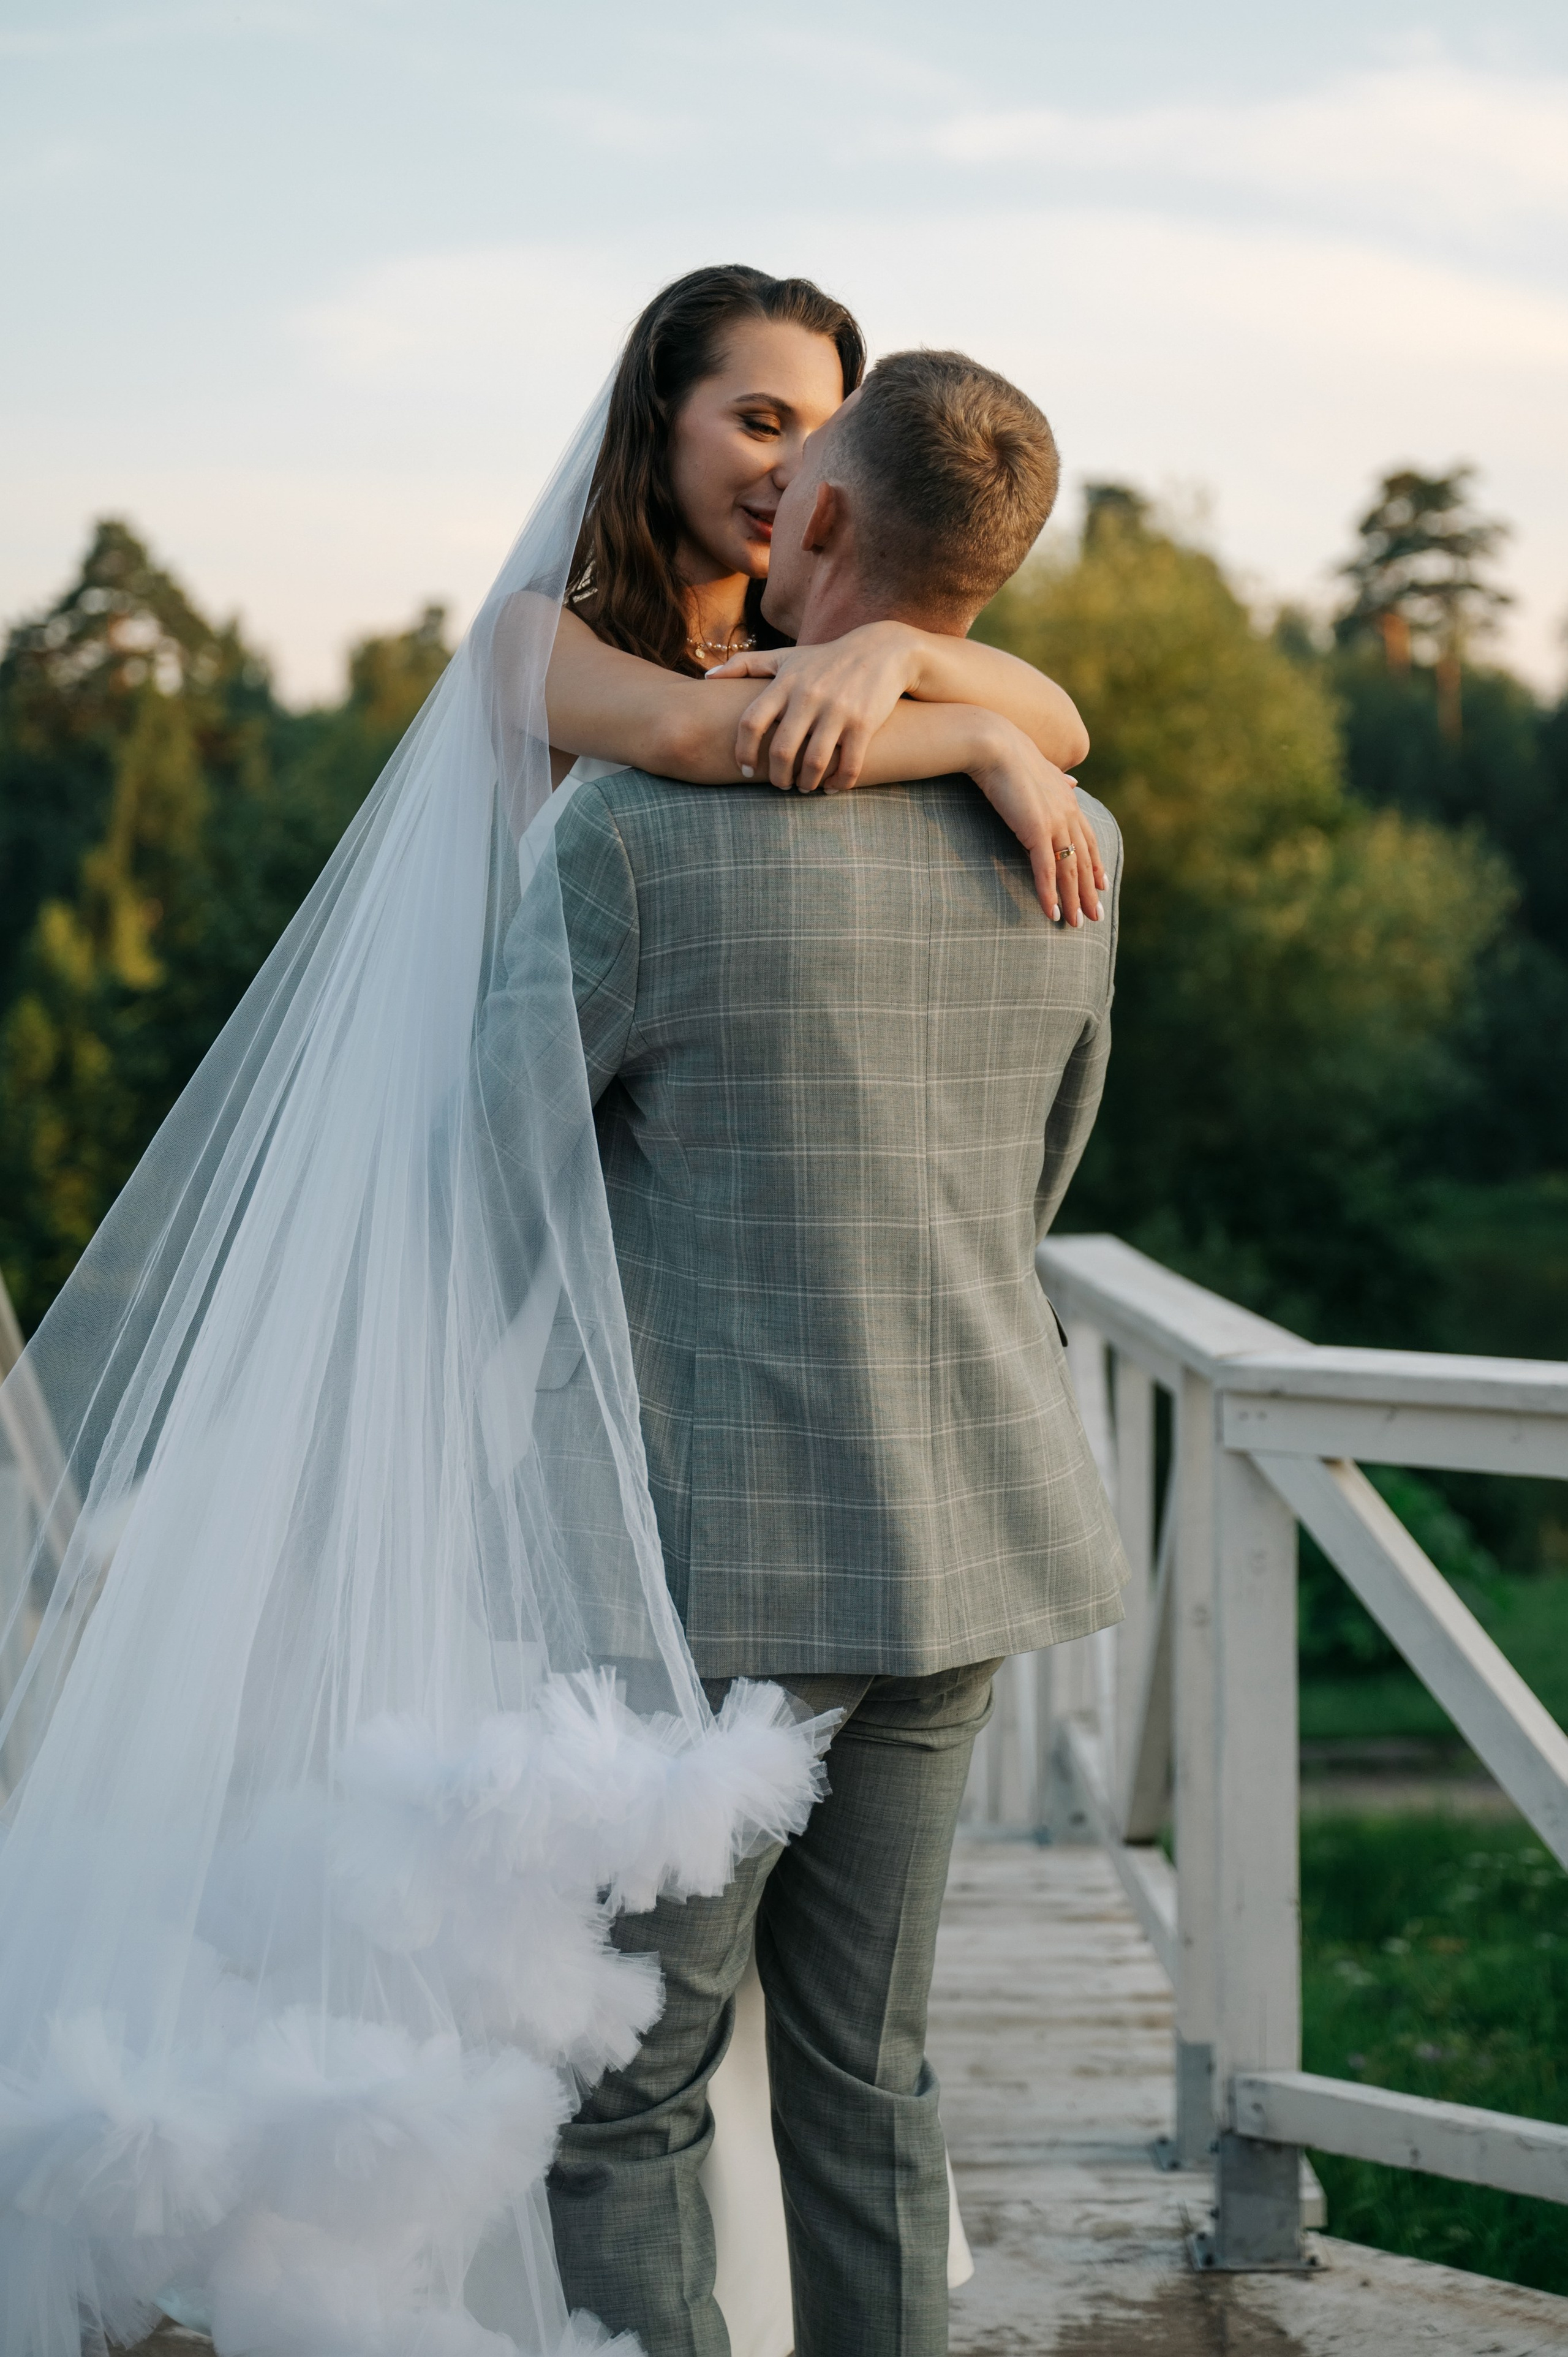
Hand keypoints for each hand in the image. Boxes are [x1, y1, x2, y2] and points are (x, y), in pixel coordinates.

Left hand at [705, 622, 918, 793]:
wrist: (882, 650)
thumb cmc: (824, 659)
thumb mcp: (785, 656)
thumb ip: (745, 666)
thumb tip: (707, 679)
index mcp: (785, 683)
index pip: (751, 723)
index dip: (744, 752)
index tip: (746, 770)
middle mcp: (809, 696)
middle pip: (782, 751)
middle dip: (777, 777)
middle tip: (780, 784)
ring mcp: (838, 711)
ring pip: (814, 763)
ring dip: (806, 784)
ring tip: (804, 787)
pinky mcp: (864, 723)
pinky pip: (849, 766)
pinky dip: (838, 783)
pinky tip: (832, 787)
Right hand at [965, 713, 1106, 924]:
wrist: (994, 744)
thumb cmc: (1008, 754)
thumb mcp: (1041, 768)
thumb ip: (1058, 779)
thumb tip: (1074, 783)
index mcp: (1068, 800)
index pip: (1088, 840)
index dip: (1096, 864)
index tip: (1102, 885)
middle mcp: (1067, 813)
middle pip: (1084, 861)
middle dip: (1089, 892)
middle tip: (1095, 917)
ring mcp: (1054, 823)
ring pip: (1069, 871)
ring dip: (1073, 900)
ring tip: (1075, 924)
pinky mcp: (1035, 831)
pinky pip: (1045, 870)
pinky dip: (1049, 893)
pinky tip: (1051, 912)